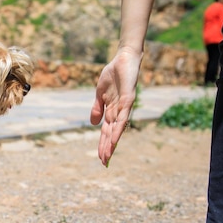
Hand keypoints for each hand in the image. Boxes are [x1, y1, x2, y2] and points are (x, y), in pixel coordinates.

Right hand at [90, 48, 141, 165]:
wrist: (124, 58)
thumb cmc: (113, 74)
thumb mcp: (100, 94)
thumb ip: (97, 108)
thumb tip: (93, 123)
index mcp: (112, 111)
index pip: (107, 131)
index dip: (103, 144)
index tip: (101, 158)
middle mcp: (119, 112)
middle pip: (112, 134)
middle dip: (108, 148)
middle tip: (104, 163)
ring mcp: (125, 107)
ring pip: (118, 129)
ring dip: (113, 143)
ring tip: (108, 156)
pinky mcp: (129, 99)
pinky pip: (123, 117)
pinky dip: (119, 129)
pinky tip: (115, 138)